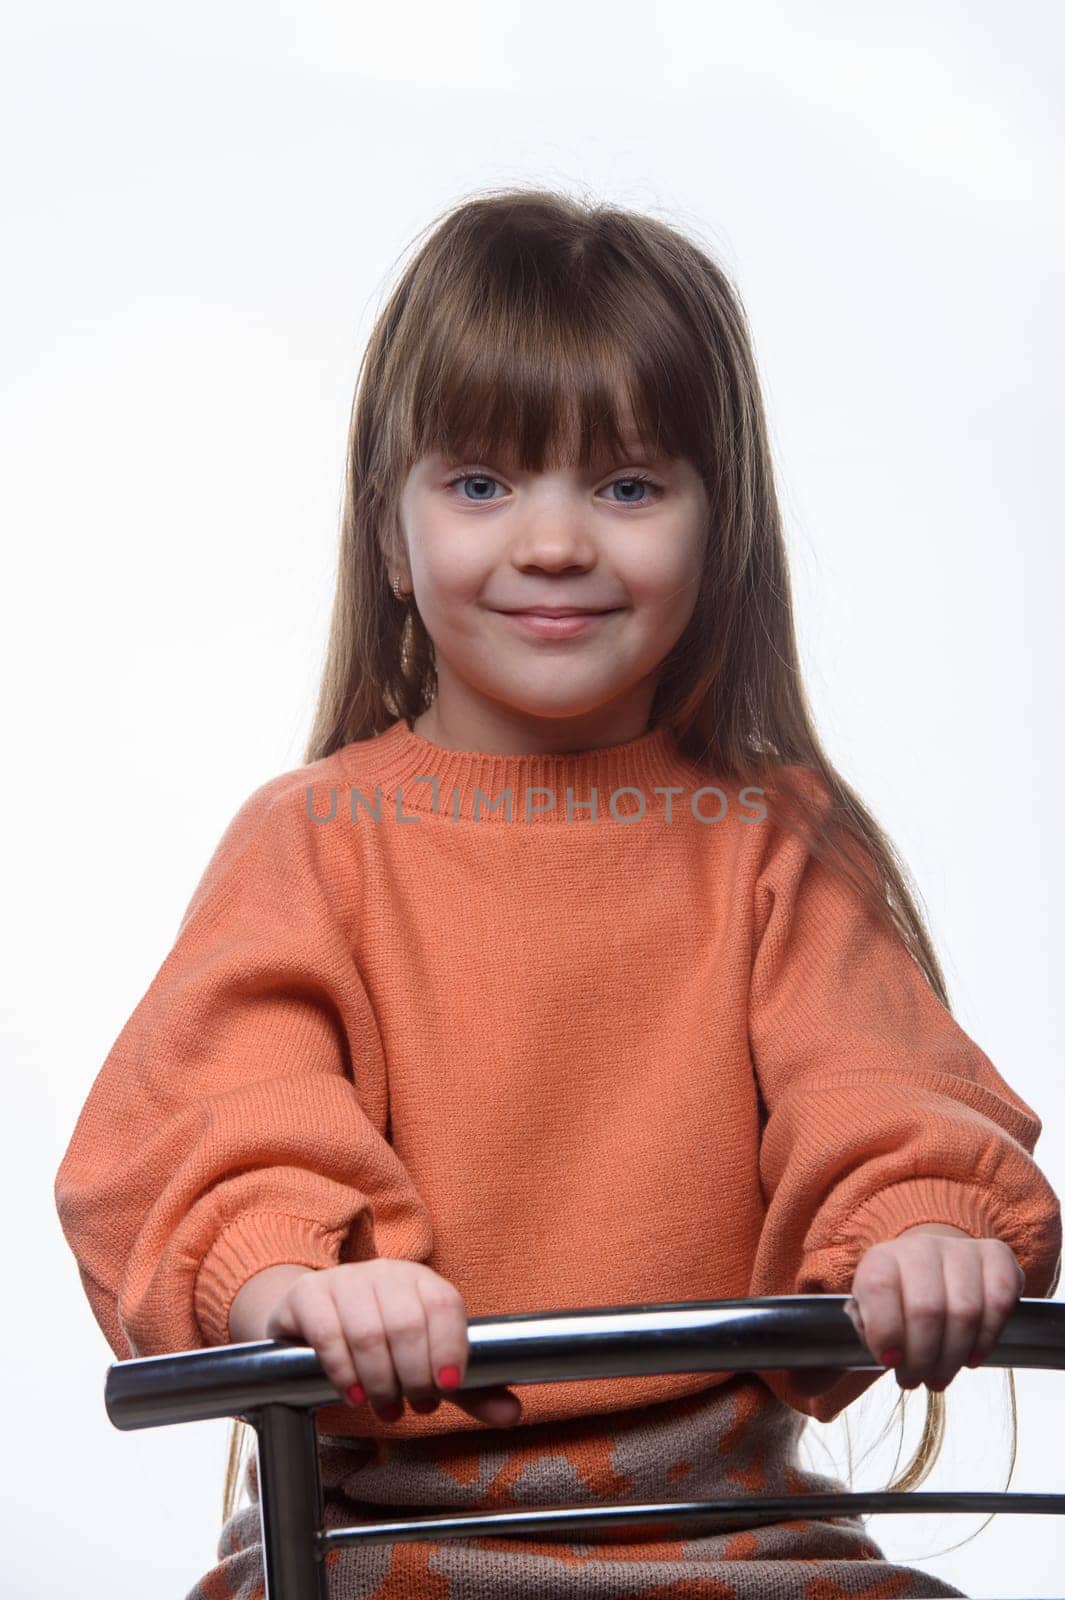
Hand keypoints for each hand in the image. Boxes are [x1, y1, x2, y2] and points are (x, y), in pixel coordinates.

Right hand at [264, 1258, 524, 1427]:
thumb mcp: (426, 1363)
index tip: (448, 1388)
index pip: (444, 1305)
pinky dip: (344, 1371)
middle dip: (413, 1375)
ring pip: (369, 1333)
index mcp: (423, 1282)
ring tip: (384, 1407)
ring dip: (380, 1381)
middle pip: (407, 1323)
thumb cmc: (381, 1343)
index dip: (450, 1349)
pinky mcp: (309, 1295)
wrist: (315, 1316)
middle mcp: (386, 1273)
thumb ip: (469, 1390)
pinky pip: (328, 1334)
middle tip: (413, 1406)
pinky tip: (354, 1394)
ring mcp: (345, 1281)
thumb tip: (512, 1415)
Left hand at [785, 1223, 1025, 1397]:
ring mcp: (959, 1251)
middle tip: (915, 1381)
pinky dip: (988, 1336)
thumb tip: (798, 1388)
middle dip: (922, 1357)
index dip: (884, 1332)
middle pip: (926, 1309)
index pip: (878, 1291)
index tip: (888, 1362)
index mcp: (878, 1261)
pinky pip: (999, 1299)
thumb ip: (828, 1359)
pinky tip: (973, 1356)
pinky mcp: (996, 1258)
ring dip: (953, 1356)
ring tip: (940, 1376)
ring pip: (965, 1310)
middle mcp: (918, 1249)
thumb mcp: (861, 1325)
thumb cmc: (895, 1304)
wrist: (934, 1264)